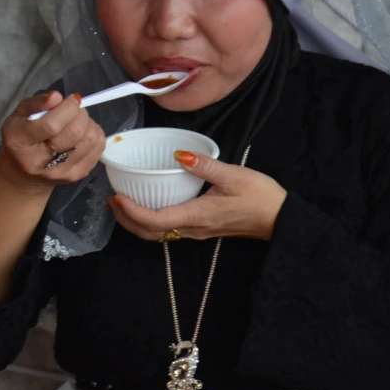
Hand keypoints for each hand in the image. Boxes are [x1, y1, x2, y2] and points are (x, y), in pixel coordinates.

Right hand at [0, 90, 105, 195]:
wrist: (23, 174)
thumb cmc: (21, 136)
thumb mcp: (20, 114)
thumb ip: (37, 103)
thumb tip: (57, 97)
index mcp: (19, 142)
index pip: (51, 125)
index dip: (68, 108)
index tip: (71, 100)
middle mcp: (38, 161)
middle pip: (74, 133)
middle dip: (80, 114)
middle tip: (74, 110)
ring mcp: (59, 172)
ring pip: (90, 140)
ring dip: (89, 124)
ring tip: (78, 122)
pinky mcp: (75, 177)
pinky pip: (98, 148)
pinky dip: (95, 134)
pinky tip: (84, 133)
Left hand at [110, 151, 286, 241]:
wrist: (279, 218)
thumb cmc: (260, 196)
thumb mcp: (233, 175)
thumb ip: (204, 165)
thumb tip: (179, 155)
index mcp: (196, 216)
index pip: (154, 221)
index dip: (131, 211)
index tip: (117, 196)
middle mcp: (192, 229)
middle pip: (149, 233)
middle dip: (125, 219)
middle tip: (110, 199)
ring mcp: (197, 231)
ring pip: (158, 234)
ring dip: (136, 223)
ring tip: (122, 203)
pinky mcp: (201, 229)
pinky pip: (169, 230)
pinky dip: (151, 222)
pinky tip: (148, 205)